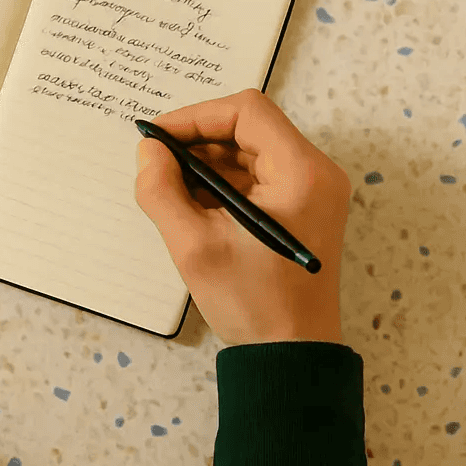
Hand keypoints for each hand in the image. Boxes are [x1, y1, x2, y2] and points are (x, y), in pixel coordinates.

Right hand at [133, 88, 350, 347]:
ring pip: (251, 152)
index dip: (196, 117)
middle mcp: (315, 173)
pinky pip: (258, 177)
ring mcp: (312, 192)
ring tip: (172, 190)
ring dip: (208, 164)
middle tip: (158, 163)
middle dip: (199, 141)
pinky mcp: (302, 210)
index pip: (246, 111)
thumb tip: (149, 152)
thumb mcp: (194, 246)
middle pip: (249, 128)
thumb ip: (162, 190)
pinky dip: (223, 184)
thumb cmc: (254, 304)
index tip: (158, 138)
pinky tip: (194, 207)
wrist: (290, 354)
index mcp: (301, 173)